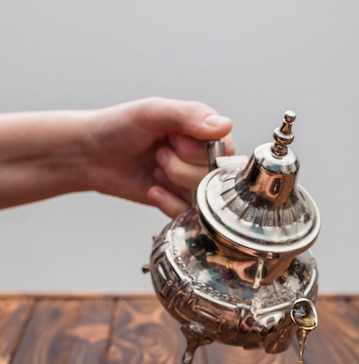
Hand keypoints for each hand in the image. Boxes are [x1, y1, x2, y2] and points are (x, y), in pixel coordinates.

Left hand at [84, 97, 233, 216]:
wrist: (92, 155)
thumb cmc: (120, 127)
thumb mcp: (154, 112)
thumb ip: (189, 116)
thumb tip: (224, 125)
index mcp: (205, 130)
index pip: (224, 149)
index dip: (196, 150)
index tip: (172, 139)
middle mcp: (203, 157)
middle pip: (214, 175)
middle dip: (180, 167)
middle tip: (158, 154)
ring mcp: (192, 182)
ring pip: (204, 196)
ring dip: (174, 182)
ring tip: (155, 168)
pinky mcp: (179, 203)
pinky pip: (189, 214)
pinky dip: (169, 204)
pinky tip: (153, 189)